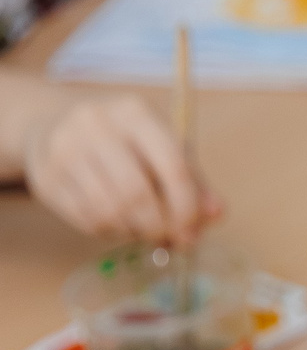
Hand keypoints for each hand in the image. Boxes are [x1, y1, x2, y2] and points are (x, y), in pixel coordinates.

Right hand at [25, 96, 222, 243]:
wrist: (54, 125)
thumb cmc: (123, 143)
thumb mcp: (162, 148)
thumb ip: (194, 182)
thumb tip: (217, 214)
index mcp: (134, 113)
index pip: (172, 166)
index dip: (187, 207)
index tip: (192, 228)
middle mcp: (95, 124)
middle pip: (137, 194)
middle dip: (159, 226)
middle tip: (167, 237)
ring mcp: (64, 149)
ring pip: (110, 211)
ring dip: (135, 232)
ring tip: (142, 228)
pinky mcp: (46, 176)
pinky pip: (88, 220)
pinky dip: (110, 231)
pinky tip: (117, 222)